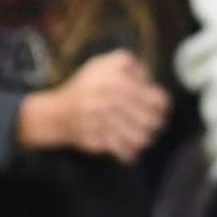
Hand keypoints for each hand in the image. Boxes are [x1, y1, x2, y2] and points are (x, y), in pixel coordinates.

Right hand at [44, 50, 170, 160]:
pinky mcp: (97, 142)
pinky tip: (131, 150)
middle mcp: (113, 103)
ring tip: (144, 136)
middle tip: (153, 123)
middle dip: (155, 123)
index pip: (157, 100)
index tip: (160, 108)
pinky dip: (130, 153)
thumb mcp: (106, 63)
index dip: (162, 105)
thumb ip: (133, 66)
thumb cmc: (85, 86)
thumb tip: (150, 80)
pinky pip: (123, 152)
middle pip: (152, 121)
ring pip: (141, 139)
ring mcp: (104, 124)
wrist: (55, 113)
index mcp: (119, 83)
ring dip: (145, 139)